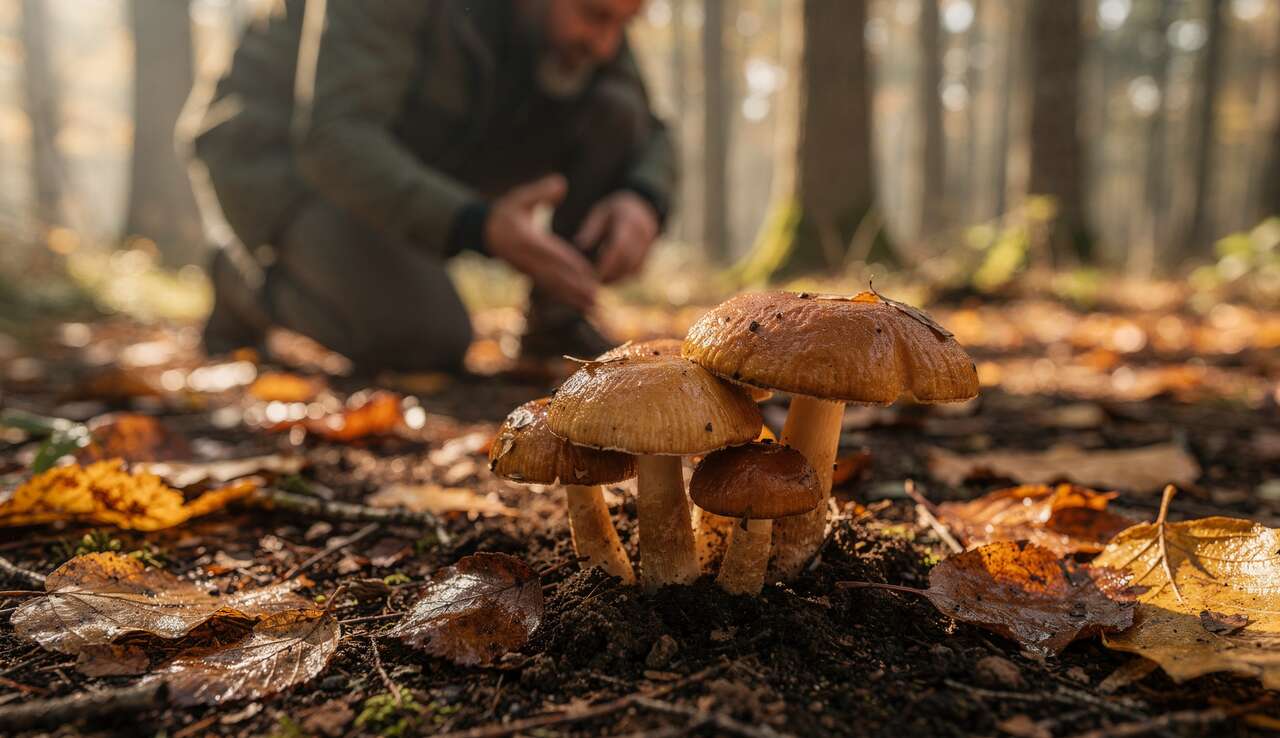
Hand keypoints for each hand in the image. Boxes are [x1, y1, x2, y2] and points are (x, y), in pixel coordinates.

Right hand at [485, 175, 599, 310]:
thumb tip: (561, 184)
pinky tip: (581, 306)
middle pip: (554, 275)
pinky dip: (566, 299)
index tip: (588, 271)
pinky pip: (550, 290)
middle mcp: (527, 259)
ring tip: (593, 305)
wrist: (485, 233)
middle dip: (576, 286)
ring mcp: (528, 271)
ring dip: (573, 297)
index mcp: (526, 240)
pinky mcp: (531, 277)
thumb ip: (540, 191)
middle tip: (596, 295)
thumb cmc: (506, 212)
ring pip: (554, 286)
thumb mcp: (519, 197)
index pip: (551, 254)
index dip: (570, 264)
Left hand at [575, 191, 659, 283]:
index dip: (608, 262)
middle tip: (595, 281)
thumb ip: (591, 228)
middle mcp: (643, 232)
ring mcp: (649, 244)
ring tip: (602, 280)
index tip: (594, 273)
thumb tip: (580, 244)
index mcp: (629, 220)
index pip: (620, 246)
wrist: (640, 208)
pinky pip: (639, 270)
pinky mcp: (650, 254)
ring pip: (635, 267)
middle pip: (629, 260)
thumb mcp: (600, 214)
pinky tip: (612, 277)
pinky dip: (625, 276)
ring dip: (619, 277)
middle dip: (613, 273)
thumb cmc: (614, 212)